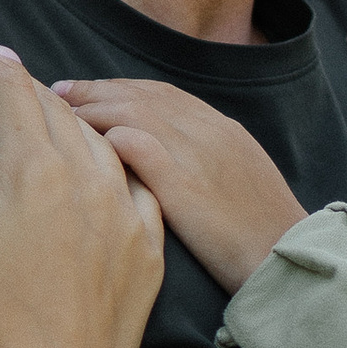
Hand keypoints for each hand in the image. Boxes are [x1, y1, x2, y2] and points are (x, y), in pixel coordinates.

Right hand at [0, 44, 163, 347]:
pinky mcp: (147, 250)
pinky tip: (106, 166)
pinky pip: (137, 184)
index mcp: (33, 168)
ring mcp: (126, 213)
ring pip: (100, 141)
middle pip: (56, 109)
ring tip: (49, 107)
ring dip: (71, 117)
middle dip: (22, 82)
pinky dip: (116, 162)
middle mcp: (88, 178)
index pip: (9, 92)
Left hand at [47, 78, 307, 292]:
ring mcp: (195, 153)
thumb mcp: (242, 180)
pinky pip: (136, 144)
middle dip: (97, 89)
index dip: (120, 88)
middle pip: (141, 94)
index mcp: (223, 129)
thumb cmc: (264, 234)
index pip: (161, 94)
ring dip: (92, 107)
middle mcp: (208, 131)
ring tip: (60, 114)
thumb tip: (169, 157)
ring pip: (132, 110)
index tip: (89, 91)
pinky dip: (106, 135)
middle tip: (60, 91)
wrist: (286, 260)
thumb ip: (207, 160)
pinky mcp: (182, 183)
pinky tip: (82, 142)